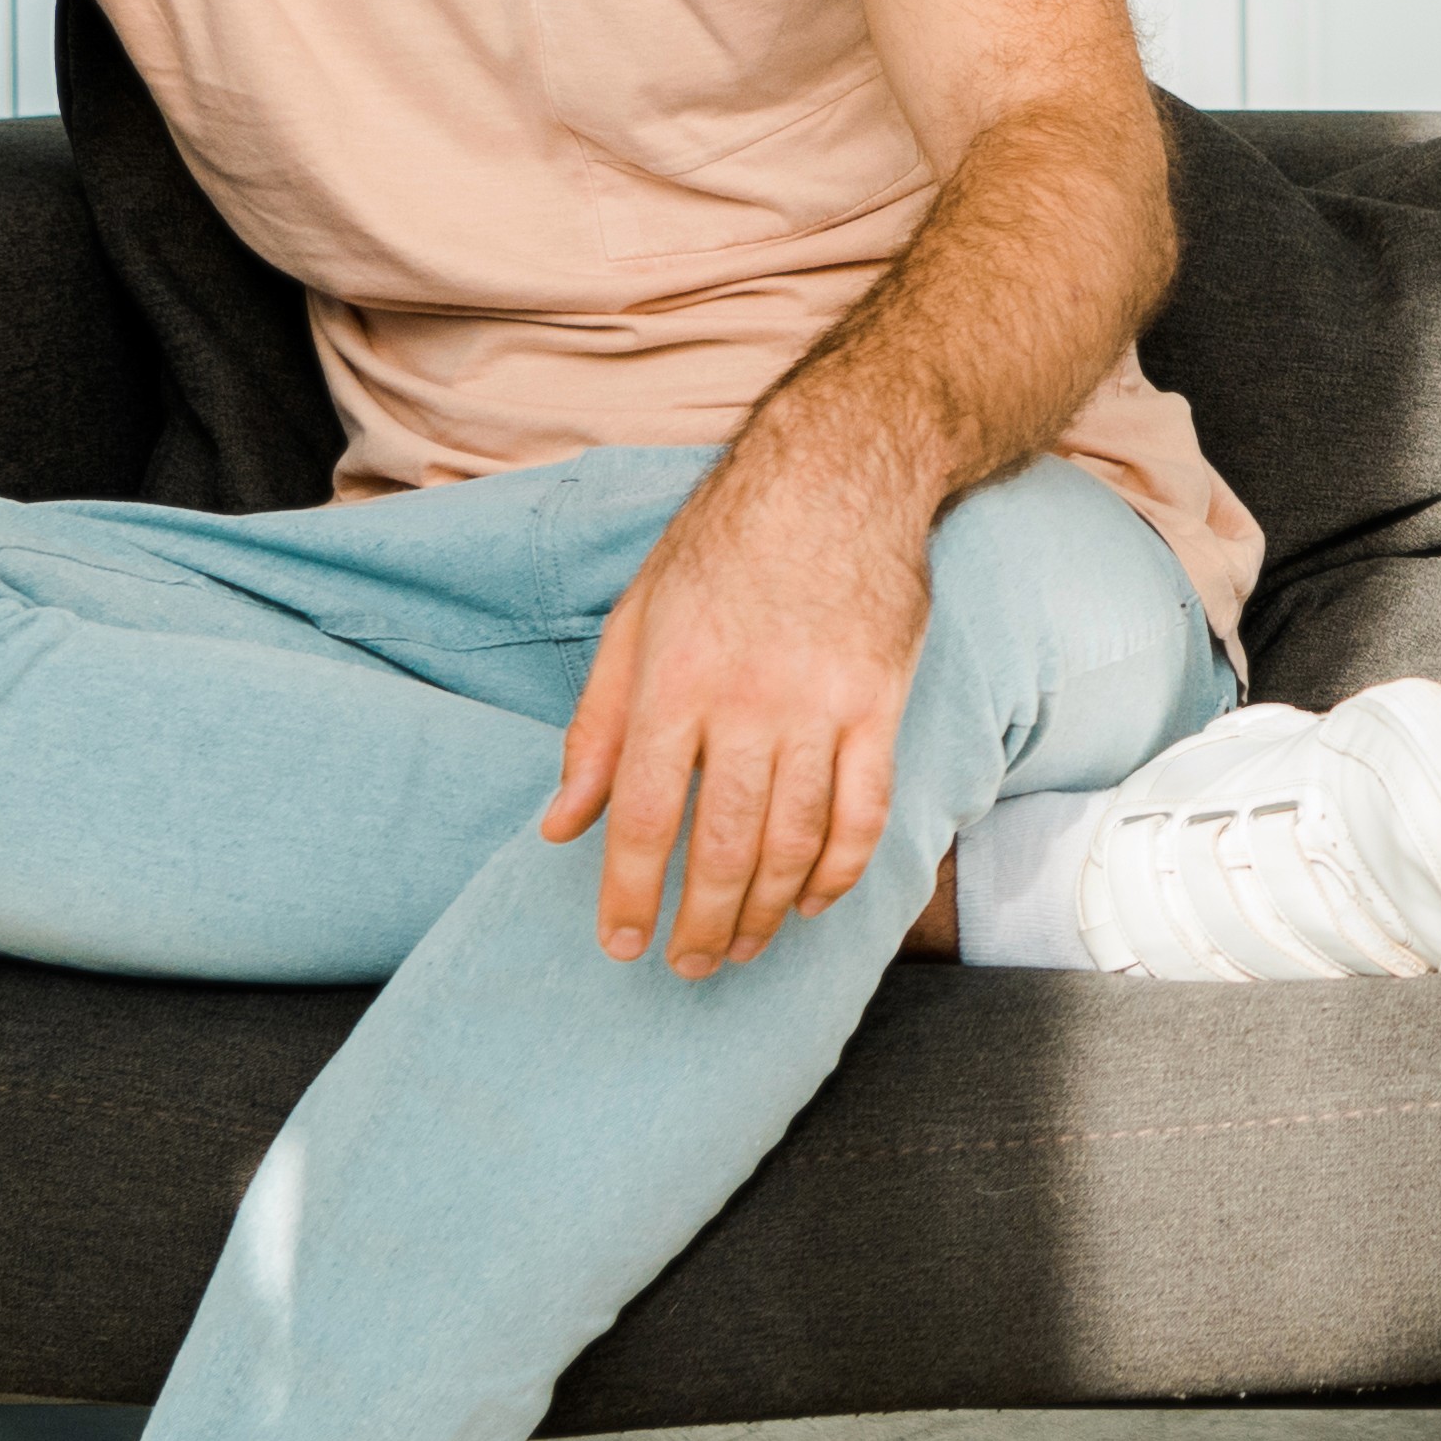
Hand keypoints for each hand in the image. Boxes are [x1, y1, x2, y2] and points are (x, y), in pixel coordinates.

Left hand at [543, 447, 936, 975]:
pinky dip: (841, 870)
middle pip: (724, 845)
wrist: (836, 475)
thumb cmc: (721, 546)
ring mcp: (821, 706)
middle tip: (686, 965)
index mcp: (673, 682)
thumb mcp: (633, 622)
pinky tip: (814, 903)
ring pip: (795, 840)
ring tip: (740, 947)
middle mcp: (747, 701)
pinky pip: (864, 811)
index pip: (646, 815)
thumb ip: (595, 730)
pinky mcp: (880, 704)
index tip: (622, 945)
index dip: (631, 893)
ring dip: (765, 909)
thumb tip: (561, 826)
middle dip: (701, 921)